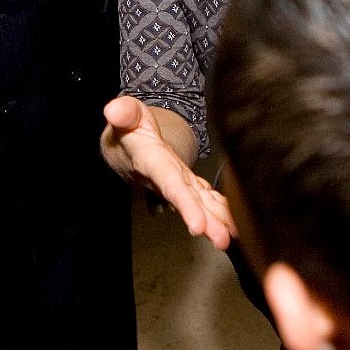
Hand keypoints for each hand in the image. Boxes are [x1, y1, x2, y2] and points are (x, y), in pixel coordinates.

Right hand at [101, 95, 234, 247]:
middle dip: (205, 222)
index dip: (184, 204)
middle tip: (222, 240)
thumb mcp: (128, 115)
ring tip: (232, 236)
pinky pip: (206, 199)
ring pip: (199, 205)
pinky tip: (236, 222)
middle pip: (187, 203)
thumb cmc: (130, 129)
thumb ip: (124, 112)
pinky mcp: (189, 184)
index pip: (169, 185)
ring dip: (215, 222)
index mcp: (152, 163)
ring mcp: (179, 184)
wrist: (126, 148)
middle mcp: (167, 180)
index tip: (196, 225)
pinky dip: (221, 211)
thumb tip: (113, 109)